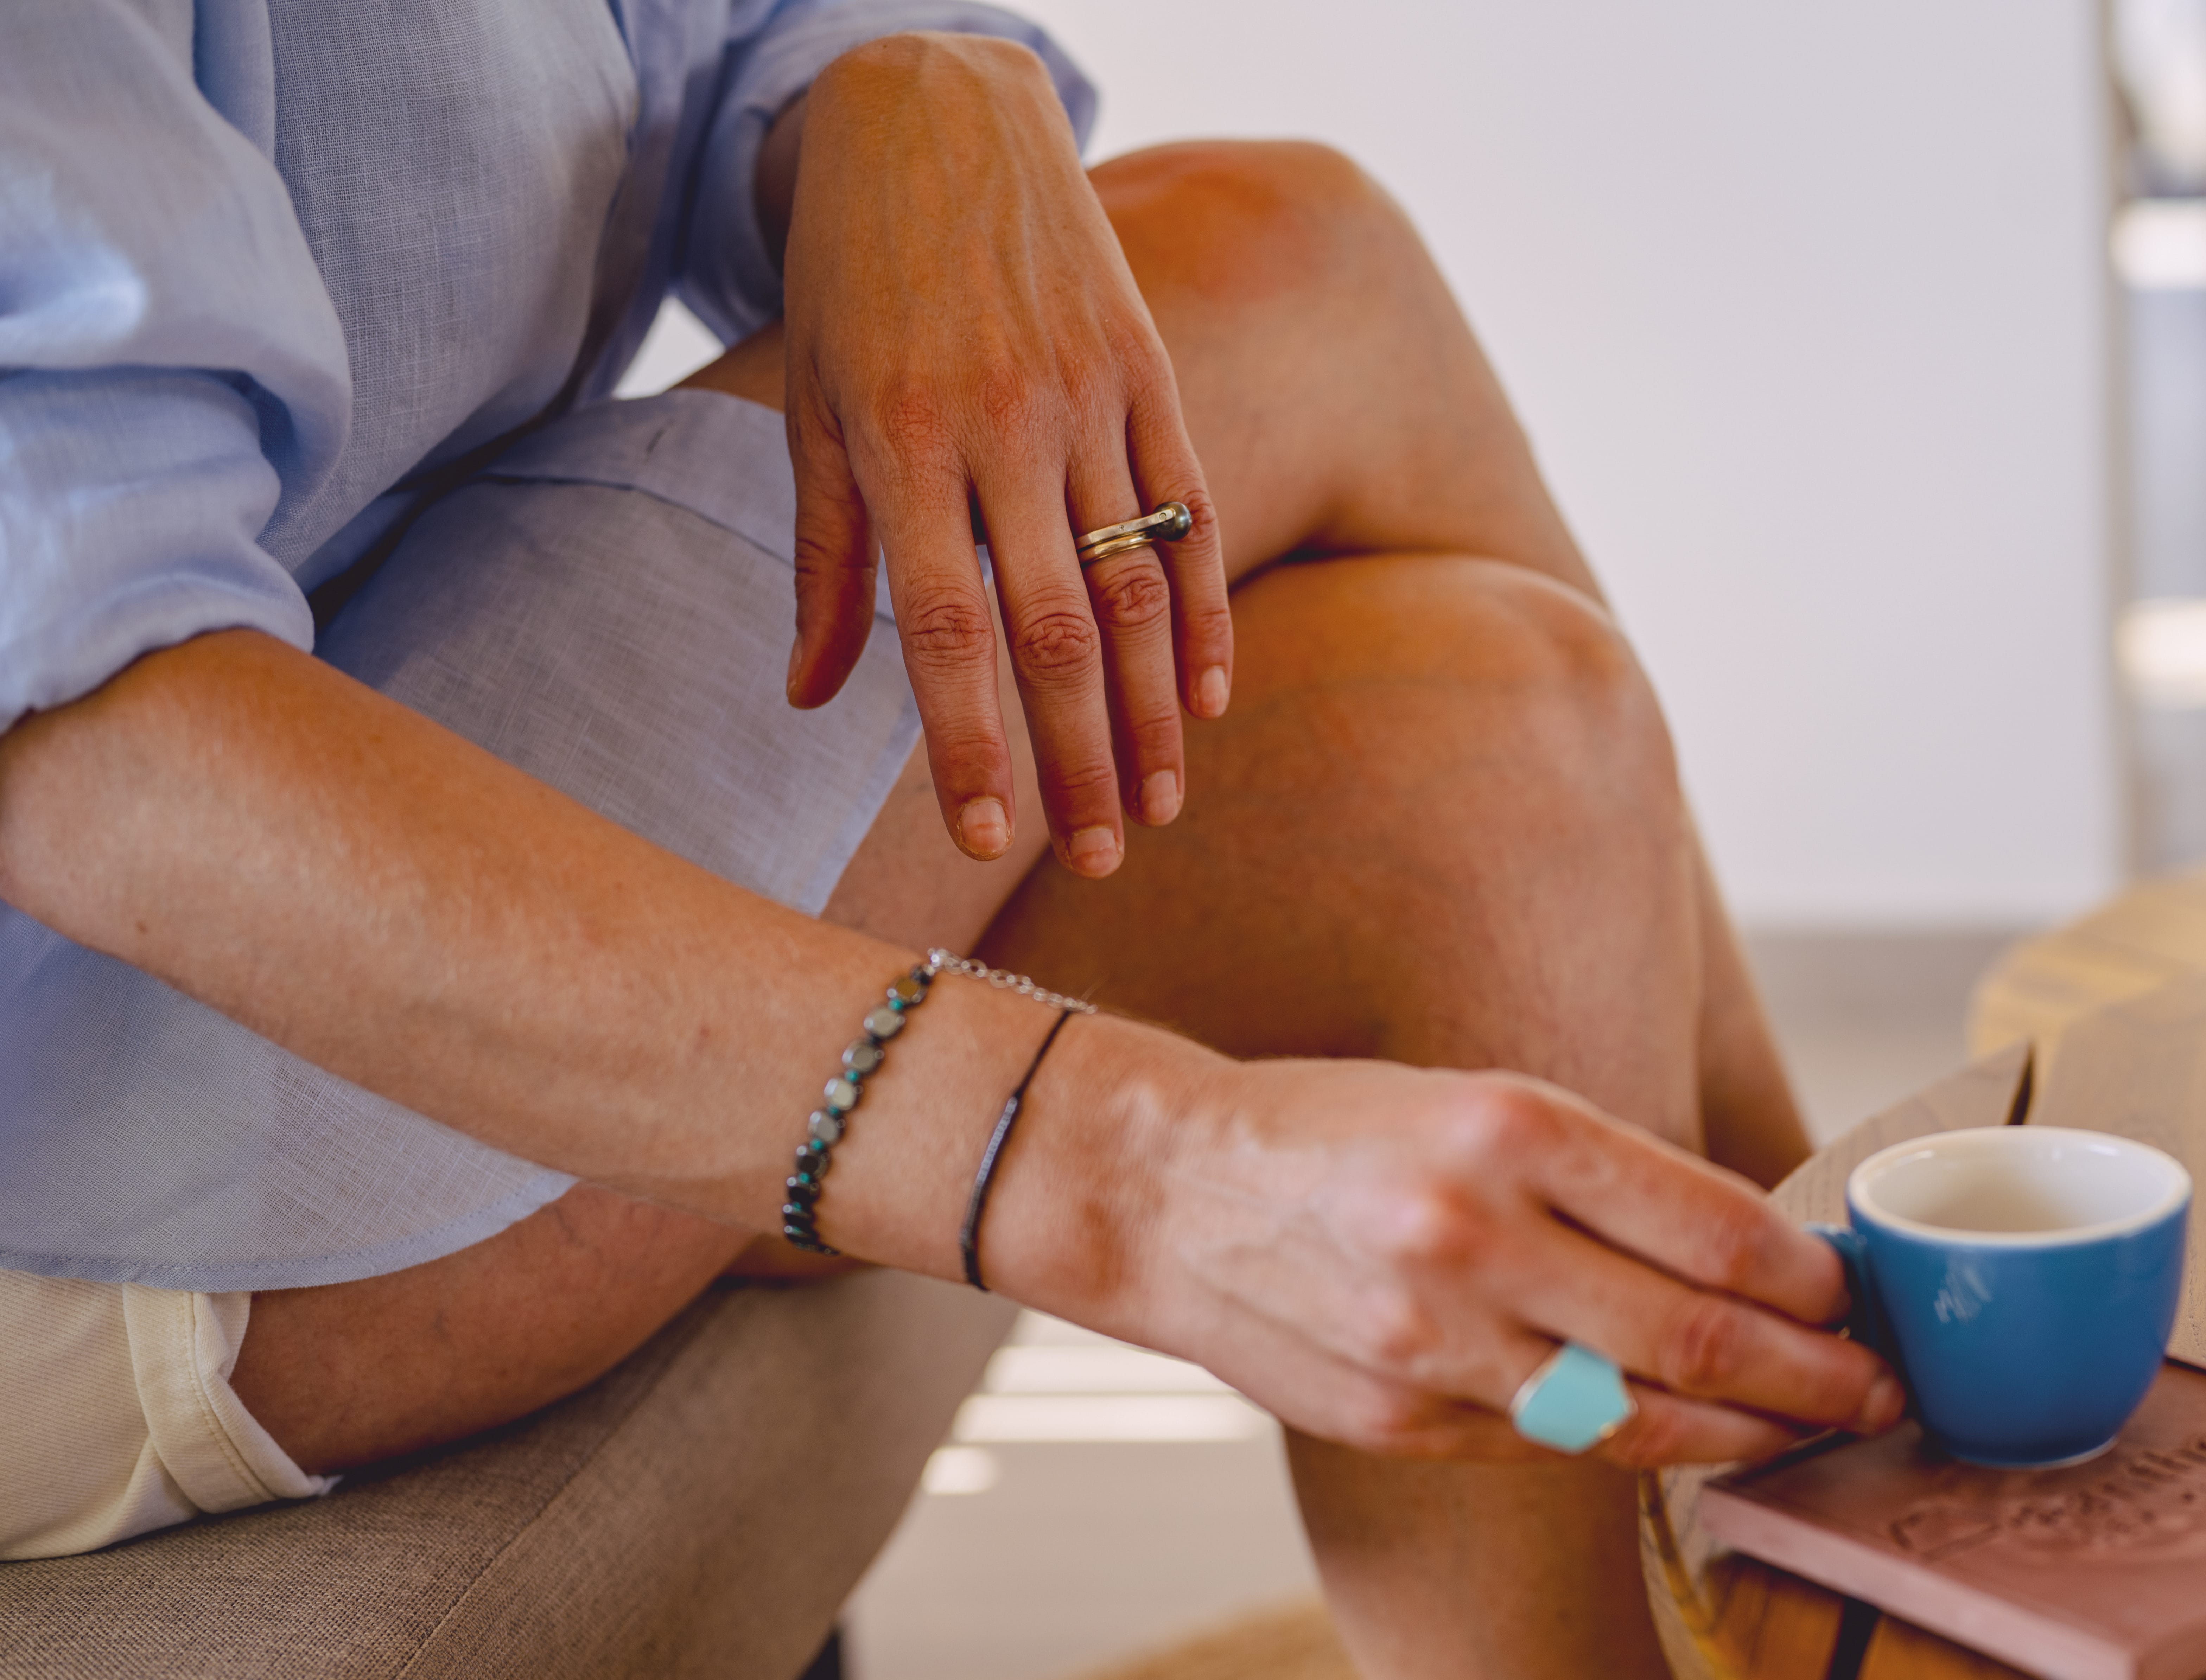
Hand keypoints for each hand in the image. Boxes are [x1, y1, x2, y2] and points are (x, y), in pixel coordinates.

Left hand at [777, 35, 1231, 876]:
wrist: (934, 111)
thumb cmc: (855, 276)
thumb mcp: (812, 402)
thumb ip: (827, 557)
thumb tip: (815, 700)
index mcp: (900, 441)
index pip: (944, 631)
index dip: (970, 744)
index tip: (985, 839)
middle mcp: (1000, 425)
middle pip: (1055, 631)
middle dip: (1078, 759)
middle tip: (1101, 859)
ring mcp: (1087, 395)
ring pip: (1134, 586)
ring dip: (1152, 714)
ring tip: (1161, 808)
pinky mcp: (1147, 366)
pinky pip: (1189, 511)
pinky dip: (1206, 614)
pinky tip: (1209, 700)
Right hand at [1112, 1057, 1908, 1465]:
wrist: (1167, 1191)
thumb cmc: (1341, 1130)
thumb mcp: (1479, 1101)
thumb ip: (1606, 1178)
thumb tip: (1751, 1255)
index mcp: (1508, 1131)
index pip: (1710, 1227)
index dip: (1808, 1278)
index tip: (1855, 1296)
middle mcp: (1474, 1236)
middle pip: (1696, 1335)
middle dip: (1814, 1376)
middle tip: (1880, 1389)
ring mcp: (1432, 1341)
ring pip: (1635, 1416)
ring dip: (1745, 1431)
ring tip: (1810, 1430)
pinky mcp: (1399, 1417)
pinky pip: (1550, 1443)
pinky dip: (1634, 1443)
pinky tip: (1687, 1437)